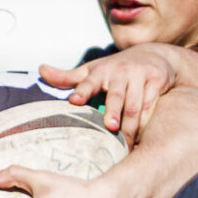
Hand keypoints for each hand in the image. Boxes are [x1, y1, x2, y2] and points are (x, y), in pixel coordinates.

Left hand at [41, 50, 178, 143]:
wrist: (155, 55)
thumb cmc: (116, 68)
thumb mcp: (92, 70)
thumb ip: (67, 77)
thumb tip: (41, 70)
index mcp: (101, 71)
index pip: (89, 81)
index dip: (82, 90)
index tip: (74, 101)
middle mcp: (120, 71)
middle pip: (116, 95)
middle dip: (113, 110)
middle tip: (110, 126)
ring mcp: (140, 75)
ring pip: (135, 104)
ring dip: (131, 124)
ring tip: (125, 143)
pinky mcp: (157, 81)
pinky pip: (151, 105)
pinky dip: (146, 122)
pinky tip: (142, 137)